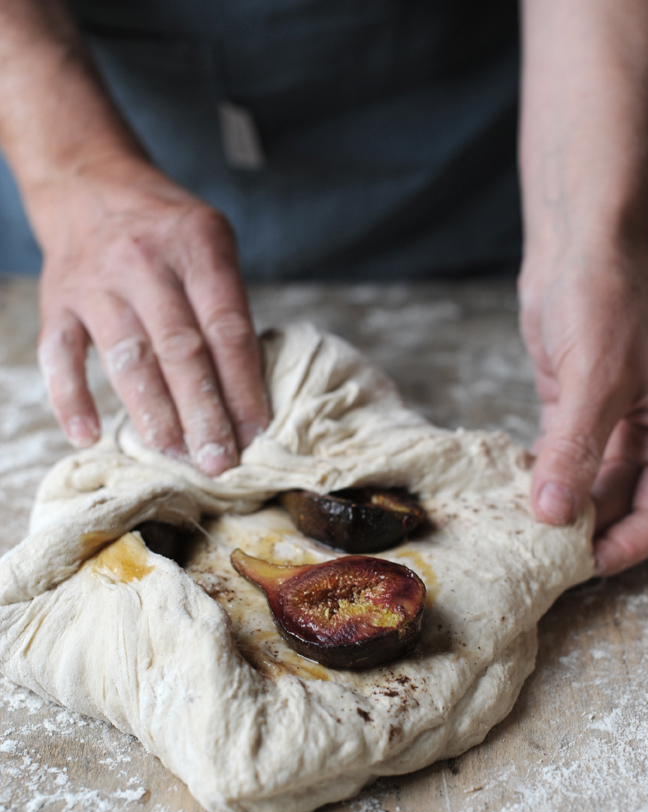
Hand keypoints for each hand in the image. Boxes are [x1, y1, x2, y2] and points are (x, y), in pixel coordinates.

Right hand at [35, 159, 268, 474]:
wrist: (90, 181)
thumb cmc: (167, 230)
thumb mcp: (211, 244)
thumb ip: (227, 308)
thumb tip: (247, 398)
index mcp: (198, 246)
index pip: (227, 328)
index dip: (243, 386)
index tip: (256, 433)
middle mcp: (147, 261)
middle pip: (181, 350)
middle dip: (203, 413)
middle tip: (220, 462)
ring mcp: (98, 281)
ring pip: (129, 357)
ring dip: (153, 413)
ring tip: (174, 455)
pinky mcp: (58, 300)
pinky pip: (61, 355)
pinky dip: (71, 398)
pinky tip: (89, 435)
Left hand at [520, 247, 647, 574]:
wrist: (577, 251)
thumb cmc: (606, 300)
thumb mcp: (594, 380)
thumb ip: (576, 450)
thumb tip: (555, 514)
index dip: (633, 541)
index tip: (590, 563)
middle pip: (631, 506)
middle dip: (597, 532)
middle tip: (552, 559)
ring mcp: (616, 428)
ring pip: (596, 490)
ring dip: (567, 512)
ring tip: (530, 536)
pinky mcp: (579, 418)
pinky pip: (567, 465)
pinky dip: (548, 483)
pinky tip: (521, 500)